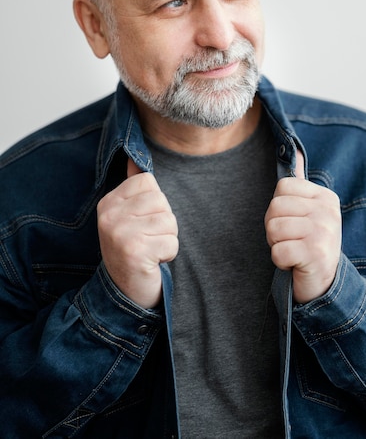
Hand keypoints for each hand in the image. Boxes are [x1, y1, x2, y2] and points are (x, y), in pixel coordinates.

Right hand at [97, 158, 178, 308]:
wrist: (124, 291)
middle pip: (161, 200)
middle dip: (164, 221)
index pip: (147, 180)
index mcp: (108, 202)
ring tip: (150, 249)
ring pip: (169, 221)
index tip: (142, 221)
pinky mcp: (134, 251)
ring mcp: (120, 233)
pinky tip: (153, 261)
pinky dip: (168, 254)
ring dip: (167, 238)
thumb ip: (134, 188)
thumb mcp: (127, 215)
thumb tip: (134, 159)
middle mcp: (110, 215)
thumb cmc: (132, 248)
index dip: (155, 202)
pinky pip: (172, 242)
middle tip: (148, 239)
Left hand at [264, 160, 341, 303]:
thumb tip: (295, 151)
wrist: (326, 284)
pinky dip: (281, 262)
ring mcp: (324, 231)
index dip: (278, 208)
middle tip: (292, 241)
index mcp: (325, 197)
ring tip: (294, 251)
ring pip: (273, 229)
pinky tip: (296, 264)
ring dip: (277, 246)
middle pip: (274, 207)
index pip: (282, 187)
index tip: (293, 224)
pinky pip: (277, 252)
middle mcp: (328, 210)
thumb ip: (300, 184)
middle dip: (275, 229)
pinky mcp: (316, 253)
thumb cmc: (310, 244)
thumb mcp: (308, 211)